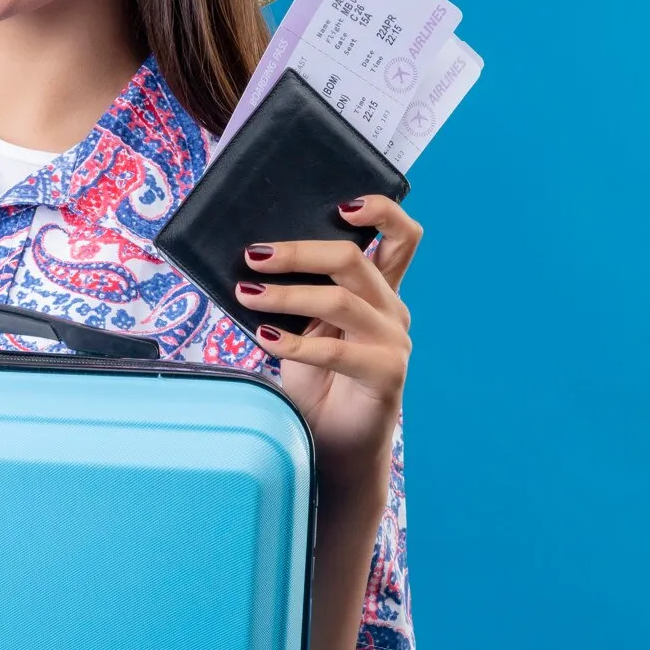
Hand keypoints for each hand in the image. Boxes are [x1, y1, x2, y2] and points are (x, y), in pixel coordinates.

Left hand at [234, 195, 421, 488]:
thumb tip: (253, 259)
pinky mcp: (387, 373)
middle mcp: (392, 310)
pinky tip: (265, 339)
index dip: (379, 211)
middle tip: (255, 255)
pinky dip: (295, 342)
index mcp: (379, 290)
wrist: (332, 444)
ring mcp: (394, 341)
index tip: (341, 205)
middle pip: (353, 260)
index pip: (401, 237)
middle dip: (298, 252)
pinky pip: (337, 350)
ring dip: (287, 295)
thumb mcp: (305, 327)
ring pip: (340, 300)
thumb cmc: (317, 382)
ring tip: (247, 293)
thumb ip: (299, 293)